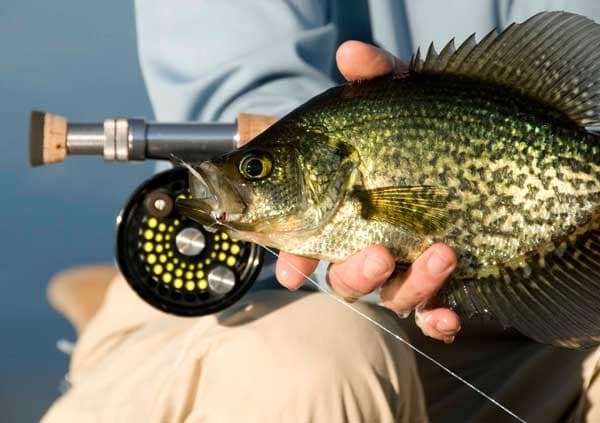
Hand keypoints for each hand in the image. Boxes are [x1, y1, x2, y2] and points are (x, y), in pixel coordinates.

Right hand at [275, 41, 460, 342]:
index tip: (291, 270)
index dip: (293, 257)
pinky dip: (438, 318)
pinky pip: (433, 312)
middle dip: (355, 273)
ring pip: (391, 293)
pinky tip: (452, 315)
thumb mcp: (404, 95)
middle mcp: (368, 237)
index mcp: (343, 204)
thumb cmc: (430, 122)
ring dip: (409, 285)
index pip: (305, 237)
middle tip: (379, 253)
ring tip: (439, 253)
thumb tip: (350, 53)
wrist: (491, 147)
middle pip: (345, 273)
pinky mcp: (442, 279)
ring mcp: (407, 261)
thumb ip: (377, 74)